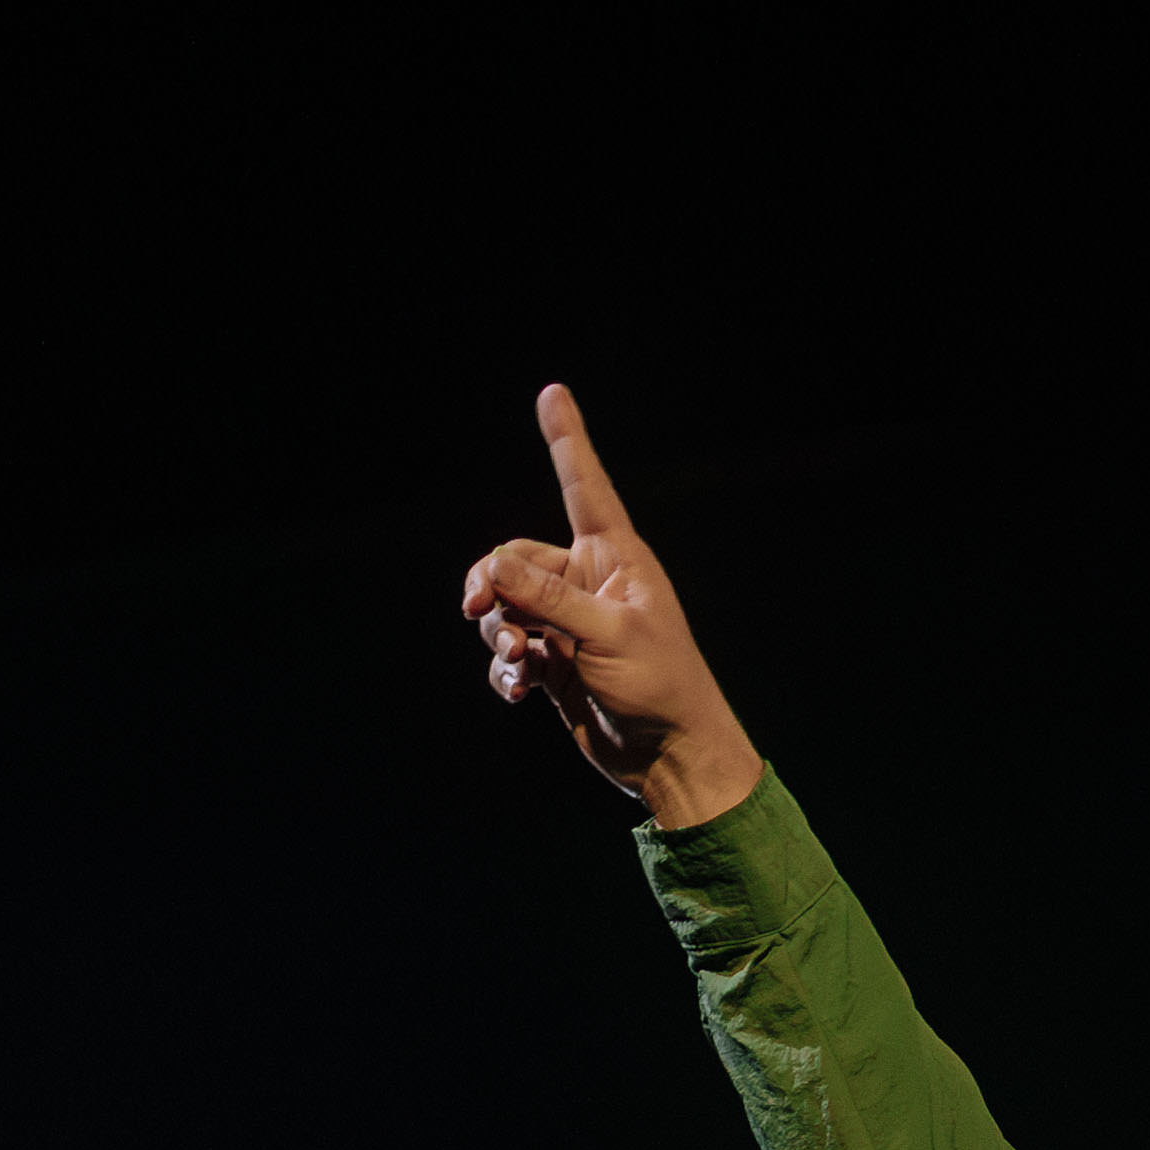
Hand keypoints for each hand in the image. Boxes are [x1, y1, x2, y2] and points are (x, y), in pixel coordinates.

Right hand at [460, 383, 764, 827]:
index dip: (567, 440)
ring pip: (505, 606)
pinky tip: (516, 690)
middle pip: (516, 558)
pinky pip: (510, 652)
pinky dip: (505, 670)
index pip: (584, 486)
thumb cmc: (661, 686)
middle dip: (492, 582)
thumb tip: (494, 568)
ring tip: (515, 660)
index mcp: (616, 558)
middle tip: (479, 606)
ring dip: (496, 630)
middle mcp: (589, 584)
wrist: (671, 757)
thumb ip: (548, 598)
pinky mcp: (556, 665)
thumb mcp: (608, 634)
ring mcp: (569, 626)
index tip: (552, 393)